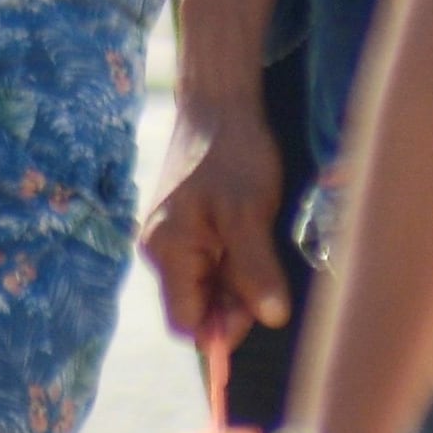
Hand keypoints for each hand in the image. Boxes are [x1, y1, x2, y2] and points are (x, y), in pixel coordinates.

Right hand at [138, 78, 296, 345]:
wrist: (218, 104)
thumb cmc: (232, 154)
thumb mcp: (250, 213)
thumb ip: (256, 269)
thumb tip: (272, 319)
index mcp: (167, 250)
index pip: (186, 322)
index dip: (223, 328)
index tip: (259, 309)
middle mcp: (160, 250)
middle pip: (197, 306)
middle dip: (234, 303)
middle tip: (268, 277)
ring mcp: (172, 238)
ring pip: (206, 286)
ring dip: (236, 282)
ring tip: (260, 246)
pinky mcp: (186, 227)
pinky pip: (209, 263)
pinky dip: (233, 262)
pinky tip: (252, 237)